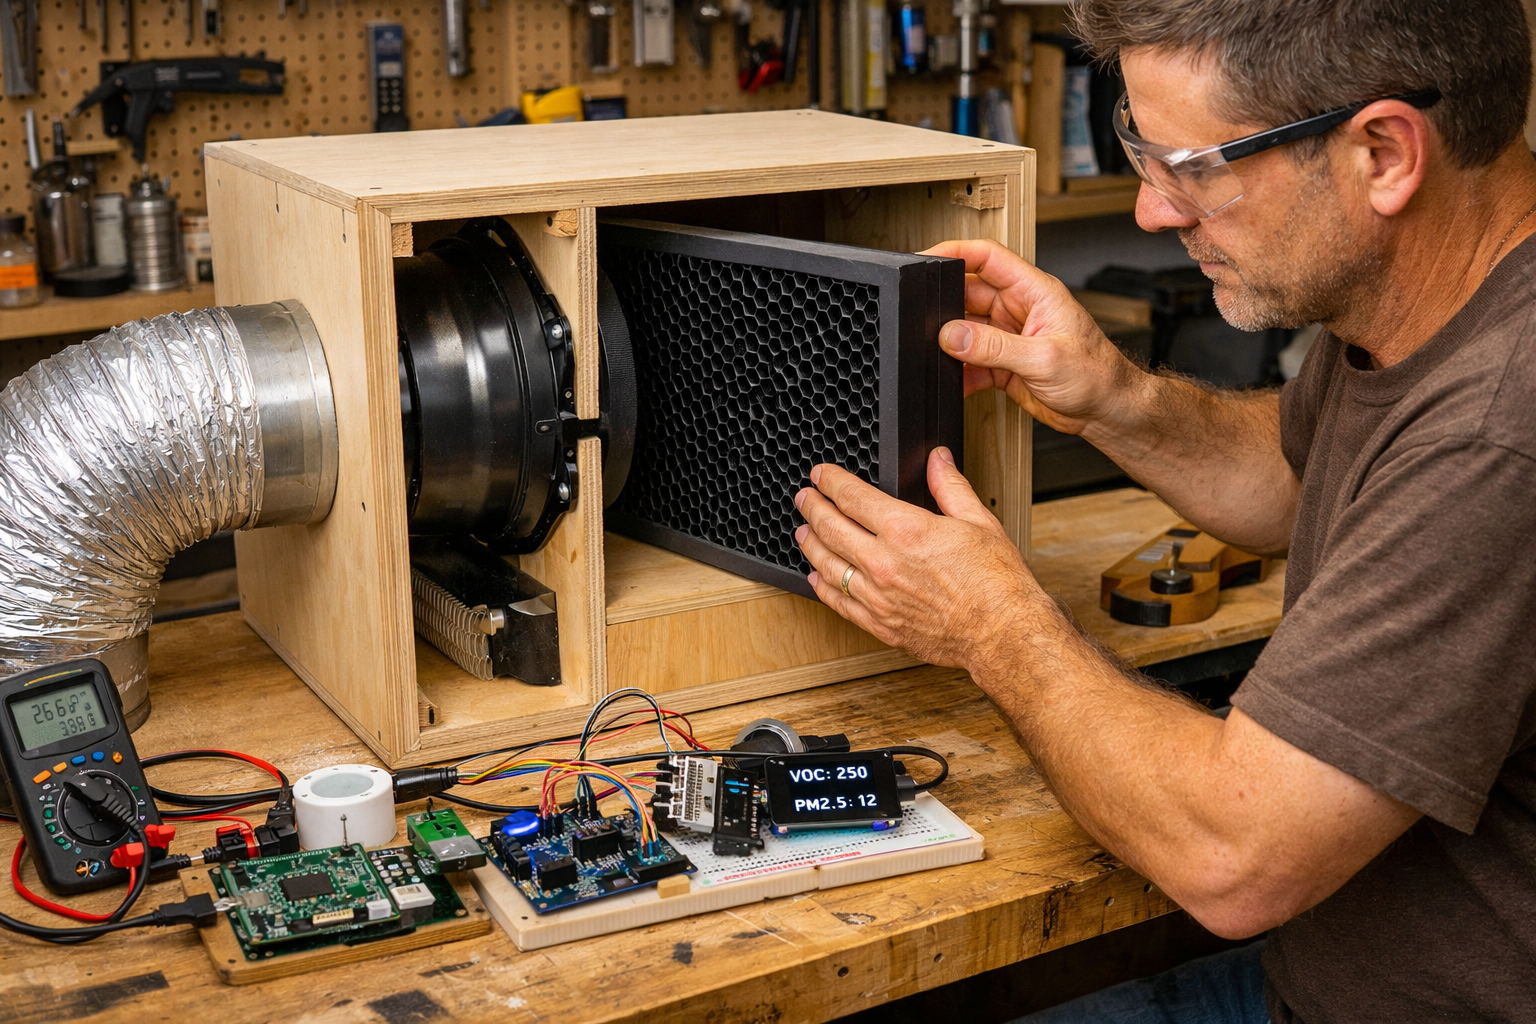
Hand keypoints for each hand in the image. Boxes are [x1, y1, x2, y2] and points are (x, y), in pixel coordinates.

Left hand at [794, 448, 1044, 672]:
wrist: (1002, 633)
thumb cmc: (996, 583)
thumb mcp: (978, 520)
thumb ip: (950, 486)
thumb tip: (938, 459)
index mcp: (906, 531)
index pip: (852, 497)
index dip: (830, 481)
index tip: (821, 475)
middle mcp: (885, 563)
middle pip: (831, 528)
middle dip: (811, 508)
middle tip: (803, 498)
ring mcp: (879, 596)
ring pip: (828, 565)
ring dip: (811, 545)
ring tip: (802, 533)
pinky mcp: (881, 624)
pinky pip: (840, 603)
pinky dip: (823, 587)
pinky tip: (817, 578)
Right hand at [922, 238, 1145, 435]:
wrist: (1107, 412)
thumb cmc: (1097, 376)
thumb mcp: (1043, 358)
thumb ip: (993, 346)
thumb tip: (951, 334)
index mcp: (1034, 291)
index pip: (987, 257)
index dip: (954, 252)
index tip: (925, 261)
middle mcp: (1019, 309)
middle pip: (968, 293)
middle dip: (944, 306)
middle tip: (923, 321)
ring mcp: (1009, 336)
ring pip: (965, 330)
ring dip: (950, 344)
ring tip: (937, 355)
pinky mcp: (1004, 363)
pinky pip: (971, 361)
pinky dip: (959, 372)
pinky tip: (954, 381)